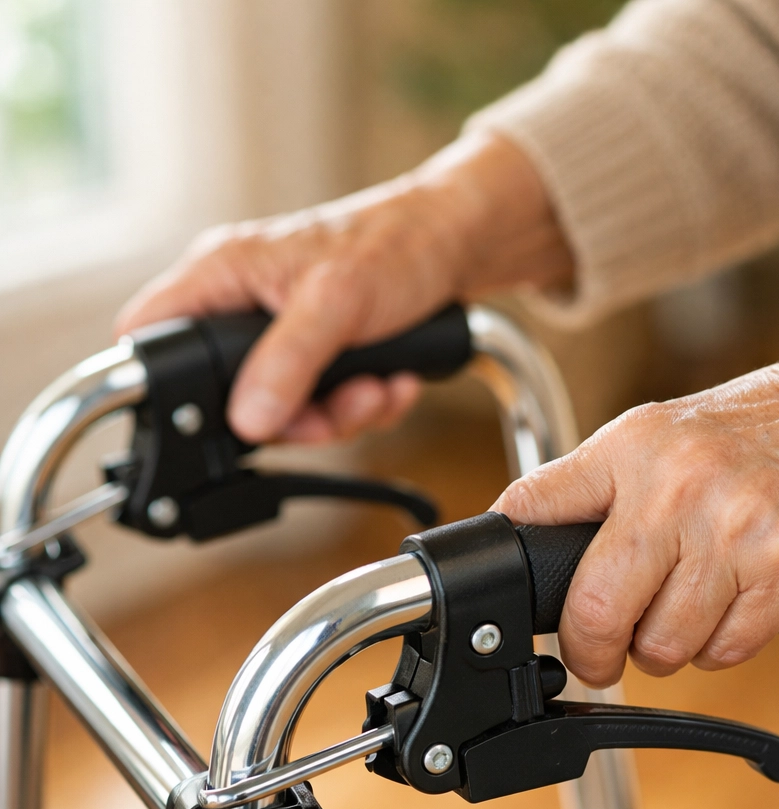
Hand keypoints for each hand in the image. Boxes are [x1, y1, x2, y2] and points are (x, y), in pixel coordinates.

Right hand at [115, 133, 571, 443]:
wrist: (457, 248)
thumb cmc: (396, 245)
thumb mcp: (337, 302)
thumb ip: (288, 361)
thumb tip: (248, 420)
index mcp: (223, 276)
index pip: (149, 334)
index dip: (158, 383)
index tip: (210, 421)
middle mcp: (244, 308)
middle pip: (227, 397)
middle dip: (292, 416)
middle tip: (335, 406)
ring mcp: (283, 337)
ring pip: (284, 412)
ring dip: (340, 414)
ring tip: (378, 387)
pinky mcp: (320, 357)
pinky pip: (325, 407)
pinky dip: (364, 406)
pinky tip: (393, 383)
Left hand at [494, 314, 778, 685]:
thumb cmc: (773, 426)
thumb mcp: (672, 432)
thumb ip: (611, 487)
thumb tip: (551, 554)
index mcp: (633, 444)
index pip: (534, 506)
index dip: (512, 564)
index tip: (516, 600)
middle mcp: (676, 484)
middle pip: (593, 609)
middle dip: (587, 653)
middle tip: (594, 657)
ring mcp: (733, 528)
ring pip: (661, 644)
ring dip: (662, 651)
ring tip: (680, 620)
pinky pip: (724, 649)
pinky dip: (718, 647)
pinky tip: (730, 613)